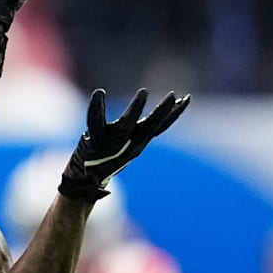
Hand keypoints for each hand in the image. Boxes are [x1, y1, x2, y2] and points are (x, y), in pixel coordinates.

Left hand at [59, 88, 190, 201]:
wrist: (85, 180)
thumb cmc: (107, 155)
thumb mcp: (129, 144)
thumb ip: (142, 130)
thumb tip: (157, 118)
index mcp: (138, 142)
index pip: (159, 126)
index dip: (173, 114)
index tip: (186, 98)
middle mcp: (128, 143)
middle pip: (149, 127)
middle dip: (162, 112)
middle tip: (173, 96)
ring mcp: (111, 143)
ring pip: (126, 125)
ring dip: (135, 110)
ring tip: (144, 93)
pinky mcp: (93, 141)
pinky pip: (94, 122)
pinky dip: (96, 108)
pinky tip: (99, 93)